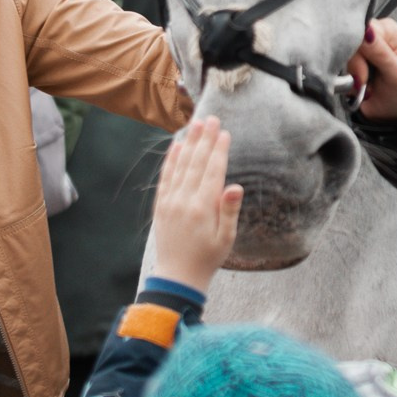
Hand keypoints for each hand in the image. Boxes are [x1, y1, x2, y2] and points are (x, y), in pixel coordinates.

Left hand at [147, 114, 241, 294]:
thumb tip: (236, 186)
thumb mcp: (226, 238)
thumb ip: (229, 211)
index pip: (212, 172)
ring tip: (196, 124)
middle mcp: (184, 201)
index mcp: (202, 208)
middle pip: (196, 163)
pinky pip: (166, 177)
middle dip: (205, 140)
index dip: (219, 151)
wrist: (177, 276)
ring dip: (189, 143)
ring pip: (180, 166)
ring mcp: (170, 202)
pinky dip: (171, 160)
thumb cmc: (207, 258)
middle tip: (211, 119)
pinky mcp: (161, 206)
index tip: (225, 133)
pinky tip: (176, 146)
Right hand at [347, 17, 396, 123]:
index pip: (363, 29)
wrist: (394, 113)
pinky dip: (345, 81)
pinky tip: (357, 88)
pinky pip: (336, 68)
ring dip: (351, 77)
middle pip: (348, 42)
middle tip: (364, 83)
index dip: (360, 51)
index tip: (364, 74)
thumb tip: (366, 30)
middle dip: (355, 68)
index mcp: (387, 31)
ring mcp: (358, 49)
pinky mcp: (348, 62)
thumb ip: (381, 53)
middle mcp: (371, 35)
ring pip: (340, 56)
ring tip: (366, 87)